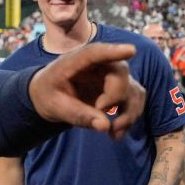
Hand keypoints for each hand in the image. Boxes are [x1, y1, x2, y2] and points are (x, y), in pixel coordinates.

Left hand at [29, 43, 144, 139]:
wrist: (50, 96)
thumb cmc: (49, 95)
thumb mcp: (54, 107)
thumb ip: (78, 115)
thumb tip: (104, 126)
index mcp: (74, 62)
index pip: (95, 52)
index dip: (113, 51)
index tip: (130, 50)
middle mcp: (98, 65)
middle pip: (119, 73)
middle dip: (116, 97)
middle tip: (100, 114)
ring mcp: (111, 76)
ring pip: (132, 89)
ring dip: (129, 112)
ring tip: (114, 132)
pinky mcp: (119, 90)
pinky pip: (134, 101)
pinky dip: (130, 118)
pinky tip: (115, 133)